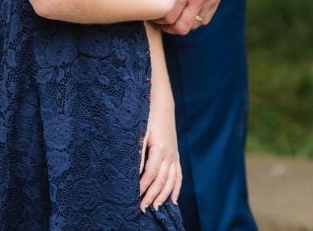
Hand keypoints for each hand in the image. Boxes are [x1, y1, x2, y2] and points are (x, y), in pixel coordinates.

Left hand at [139, 84, 181, 211]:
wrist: (162, 103)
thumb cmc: (148, 115)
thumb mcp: (140, 131)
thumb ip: (139, 152)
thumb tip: (135, 172)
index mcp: (159, 148)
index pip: (150, 173)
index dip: (142, 186)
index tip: (134, 196)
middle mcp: (169, 154)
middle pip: (161, 180)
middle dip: (151, 195)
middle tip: (142, 208)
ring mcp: (174, 154)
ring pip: (171, 180)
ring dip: (163, 195)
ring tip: (156, 207)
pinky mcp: (176, 154)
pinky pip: (178, 175)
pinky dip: (176, 188)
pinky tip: (173, 199)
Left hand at [157, 0, 236, 34]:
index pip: (168, 16)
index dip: (159, 20)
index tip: (154, 17)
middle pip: (180, 26)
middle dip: (169, 27)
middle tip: (162, 24)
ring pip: (193, 25)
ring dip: (183, 25)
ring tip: (174, 21)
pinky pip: (205, 20)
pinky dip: (196, 21)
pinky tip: (189, 15)